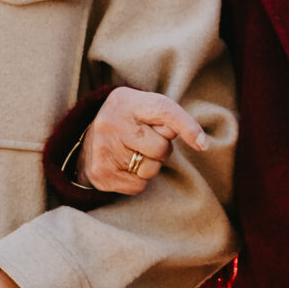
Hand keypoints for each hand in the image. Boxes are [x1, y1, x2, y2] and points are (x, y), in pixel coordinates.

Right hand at [79, 85, 209, 195]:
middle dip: (160, 149)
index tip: (201, 144)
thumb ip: (170, 117)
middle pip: (161, 148)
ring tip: (133, 153)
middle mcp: (111, 123)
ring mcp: (103, 150)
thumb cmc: (128, 121)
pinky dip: (137, 180)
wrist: (87, 138)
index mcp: (125, 102)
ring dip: (149, 165)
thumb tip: (201, 143)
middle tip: (144, 141)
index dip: (187, 127)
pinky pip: (139, 186)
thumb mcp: (144, 107)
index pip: (164, 110)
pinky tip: (124, 166)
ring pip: (151, 169)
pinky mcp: (101, 174)